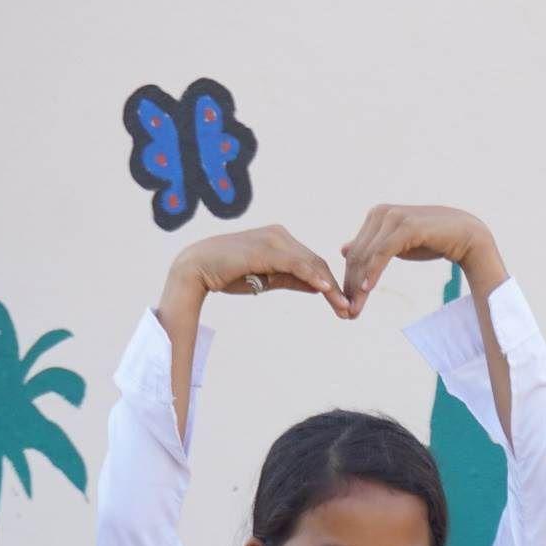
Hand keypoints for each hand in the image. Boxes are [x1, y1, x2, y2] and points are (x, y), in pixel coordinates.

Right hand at [166, 226, 349, 316]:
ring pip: (310, 264)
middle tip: (349, 311)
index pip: (313, 262)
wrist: (196, 268)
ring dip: (330, 288)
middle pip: (317, 263)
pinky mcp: (266, 248)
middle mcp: (279, 234)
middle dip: (335, 288)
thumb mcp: (267, 278)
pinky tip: (326, 291)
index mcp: (280, 239)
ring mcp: (273, 239)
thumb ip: (292, 279)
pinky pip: (296, 264)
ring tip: (343, 308)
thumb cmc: (228, 273)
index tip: (343, 306)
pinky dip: (313, 277)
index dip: (330, 284)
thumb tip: (319, 287)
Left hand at [340, 205, 499, 317]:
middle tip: (348, 312)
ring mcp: (393, 218)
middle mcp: (381, 213)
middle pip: (358, 255)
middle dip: (351, 285)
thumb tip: (344, 249)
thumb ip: (373, 246)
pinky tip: (367, 289)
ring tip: (356, 307)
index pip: (356, 251)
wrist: (467, 235)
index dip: (349, 278)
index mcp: (376, 216)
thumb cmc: (434, 241)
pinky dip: (374, 271)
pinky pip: (383, 253)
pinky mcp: (406, 227)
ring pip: (368, 256)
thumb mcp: (398, 245)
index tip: (346, 303)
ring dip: (359, 285)